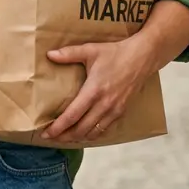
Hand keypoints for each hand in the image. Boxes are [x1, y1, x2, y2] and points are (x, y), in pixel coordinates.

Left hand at [41, 36, 157, 142]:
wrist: (141, 58)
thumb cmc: (115, 53)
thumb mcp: (90, 50)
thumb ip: (69, 53)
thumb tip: (49, 55)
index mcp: (94, 91)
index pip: (72, 116)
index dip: (58, 128)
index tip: (46, 133)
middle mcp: (104, 104)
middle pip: (80, 129)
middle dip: (64, 137)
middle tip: (51, 138)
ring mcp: (114, 110)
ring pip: (93, 133)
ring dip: (77, 138)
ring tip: (64, 137)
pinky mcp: (121, 112)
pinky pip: (104, 129)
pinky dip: (92, 134)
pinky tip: (83, 133)